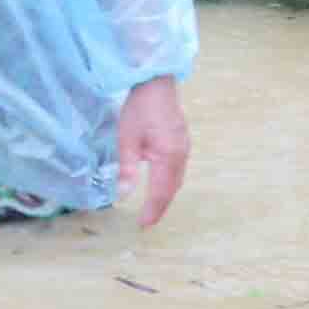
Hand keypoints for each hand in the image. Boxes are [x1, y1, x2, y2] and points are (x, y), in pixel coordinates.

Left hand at [116, 75, 189, 227]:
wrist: (156, 83)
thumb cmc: (139, 109)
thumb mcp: (127, 139)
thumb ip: (127, 169)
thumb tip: (123, 195)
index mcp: (169, 157)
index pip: (161, 192)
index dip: (152, 210)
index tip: (142, 225)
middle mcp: (182, 156)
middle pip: (173, 188)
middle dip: (160, 206)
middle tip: (147, 220)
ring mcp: (185, 148)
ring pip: (177, 179)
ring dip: (166, 195)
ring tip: (152, 207)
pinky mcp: (182, 141)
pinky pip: (178, 169)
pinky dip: (169, 182)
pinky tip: (159, 184)